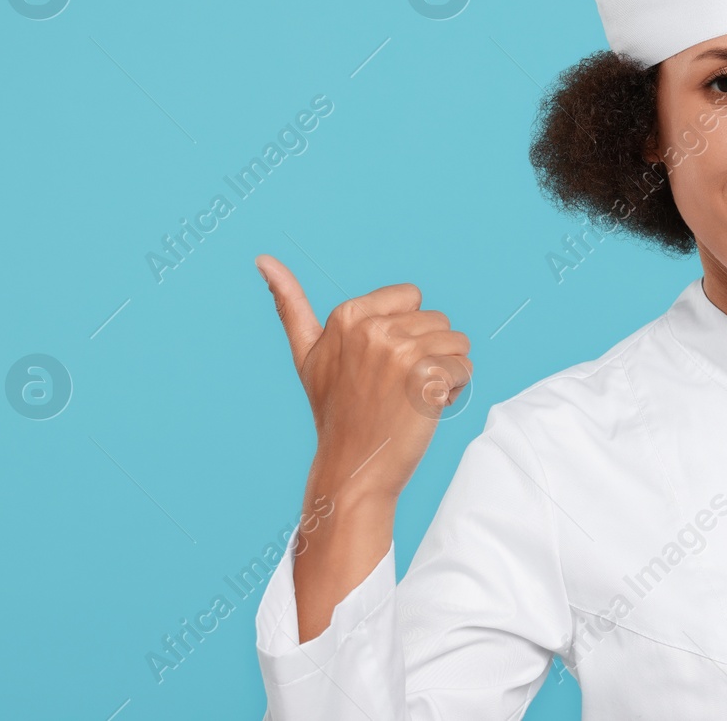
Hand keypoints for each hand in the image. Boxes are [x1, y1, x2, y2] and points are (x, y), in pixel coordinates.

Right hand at [255, 254, 472, 504]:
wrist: (353, 468)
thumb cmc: (335, 411)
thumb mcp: (307, 355)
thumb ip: (289, 305)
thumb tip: (262, 258)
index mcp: (347, 314)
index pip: (412, 296)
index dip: (405, 331)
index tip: (379, 363)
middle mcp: (372, 328)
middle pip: (438, 318)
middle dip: (427, 351)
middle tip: (394, 387)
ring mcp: (399, 351)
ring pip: (456, 342)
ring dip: (444, 371)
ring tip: (410, 397)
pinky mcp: (426, 377)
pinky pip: (464, 367)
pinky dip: (454, 390)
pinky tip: (424, 409)